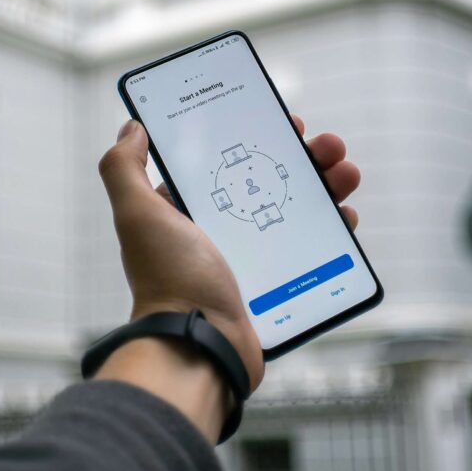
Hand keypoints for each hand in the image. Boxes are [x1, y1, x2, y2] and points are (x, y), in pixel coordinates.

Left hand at [97, 114, 361, 397]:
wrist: (201, 348)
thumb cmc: (171, 280)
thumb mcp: (139, 216)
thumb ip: (123, 169)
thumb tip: (131, 127)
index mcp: (187, 211)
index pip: (228, 161)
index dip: (258, 137)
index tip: (287, 123)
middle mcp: (218, 231)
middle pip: (270, 180)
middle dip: (303, 157)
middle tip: (329, 147)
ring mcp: (250, 258)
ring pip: (296, 209)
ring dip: (326, 185)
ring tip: (347, 173)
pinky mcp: (277, 282)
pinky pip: (310, 247)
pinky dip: (331, 228)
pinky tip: (346, 216)